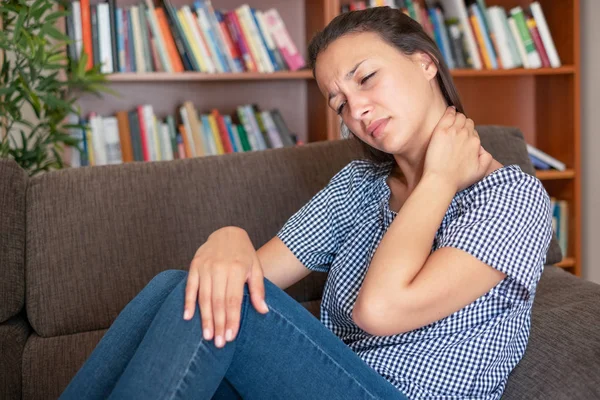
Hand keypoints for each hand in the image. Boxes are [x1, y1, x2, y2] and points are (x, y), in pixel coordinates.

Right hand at [184, 227, 268, 347]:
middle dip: (219, 324)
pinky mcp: (194, 265)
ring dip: (205, 318)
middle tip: (219, 343)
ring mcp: (205, 266)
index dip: (232, 320)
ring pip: (204, 297)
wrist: (227, 233)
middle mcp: (220, 268)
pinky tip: (188, 317)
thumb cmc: (244, 254)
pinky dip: (188, 302)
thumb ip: (258, 289)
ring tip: (207, 336)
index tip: (231, 337)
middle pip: (218, 301)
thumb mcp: (256, 268)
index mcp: (237, 269)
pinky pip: (190, 286)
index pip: (234, 300)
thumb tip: (263, 311)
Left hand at [423, 106, 492, 191]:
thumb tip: (483, 149)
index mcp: (475, 143)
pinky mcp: (441, 131)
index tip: (463, 138)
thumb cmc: (458, 179)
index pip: (474, 133)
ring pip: (459, 117)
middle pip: (468, 123)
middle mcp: (466, 135)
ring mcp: (453, 132)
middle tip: (458, 127)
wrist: (441, 180)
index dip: (469, 134)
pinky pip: (448, 115)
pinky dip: (450, 111)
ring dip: (458, 117)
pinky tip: (450, 110)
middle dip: (464, 124)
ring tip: (454, 118)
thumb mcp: (480, 171)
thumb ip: (486, 159)